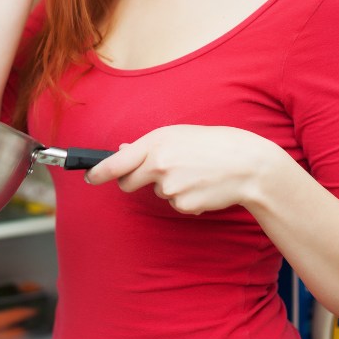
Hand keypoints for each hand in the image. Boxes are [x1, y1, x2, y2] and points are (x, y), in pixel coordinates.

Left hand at [84, 125, 286, 214]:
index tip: (89, 178)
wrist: (248, 165)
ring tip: (195, 172)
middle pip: (129, 183)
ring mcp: (171, 187)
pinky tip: (203, 186)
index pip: (116, 163)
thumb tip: (122, 150)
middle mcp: (158, 166)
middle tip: (158, 172)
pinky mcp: (184, 205)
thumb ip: (148, 144)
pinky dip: (186, 198)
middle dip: (133, 182)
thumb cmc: (213, 144)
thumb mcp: (178, 134)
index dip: (98, 173)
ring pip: (158, 193)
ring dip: (170, 186)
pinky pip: (176, 204)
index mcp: (155, 144)